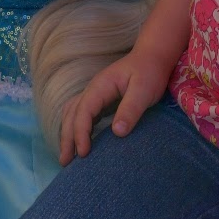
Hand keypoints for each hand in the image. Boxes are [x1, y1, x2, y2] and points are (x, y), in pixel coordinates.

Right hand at [59, 46, 171, 166]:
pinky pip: (81, 114)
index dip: (80, 132)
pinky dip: (76, 128)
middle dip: (67, 137)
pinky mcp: (101, 100)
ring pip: (72, 113)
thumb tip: (117, 132)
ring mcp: (95, 94)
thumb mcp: (144, 91)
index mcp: (101, 86)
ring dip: (67, 133)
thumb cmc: (149, 72)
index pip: (83, 110)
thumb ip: (130, 109)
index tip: (83, 153)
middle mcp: (93, 90)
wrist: (152, 57)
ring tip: (67, 156)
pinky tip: (80, 143)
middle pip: (72, 113)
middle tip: (65, 162)